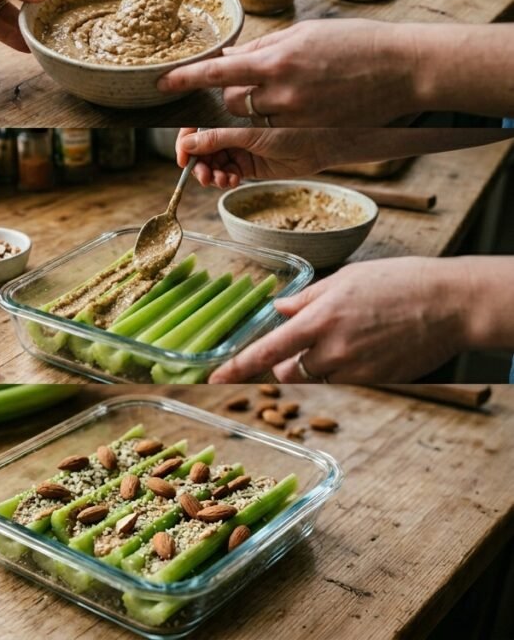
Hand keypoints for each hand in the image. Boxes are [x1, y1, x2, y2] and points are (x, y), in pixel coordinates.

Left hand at [159, 20, 421, 124]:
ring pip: (251, 122)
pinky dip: (272, 127)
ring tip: (285, 97)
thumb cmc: (357, 45)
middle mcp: (282, 92)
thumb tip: (230, 58)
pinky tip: (290, 114)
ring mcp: (297, 119)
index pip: (217, 72)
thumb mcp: (305, 34)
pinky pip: (274, 137)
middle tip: (255, 83)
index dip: (185, 78)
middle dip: (232, 94)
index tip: (163, 83)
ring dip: (254, 112)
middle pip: (230, 101)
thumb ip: (263, 48)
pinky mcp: (312, 138)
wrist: (405, 71)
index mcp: (278, 59)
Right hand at [175, 127, 332, 187]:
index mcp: (227, 110)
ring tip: (218, 180)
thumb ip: (218, 138)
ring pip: (212, 162)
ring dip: (210, 173)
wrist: (320, 144)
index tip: (182, 158)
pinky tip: (230, 180)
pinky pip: (226, 173)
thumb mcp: (250, 133)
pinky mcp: (247, 164)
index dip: (185, 141)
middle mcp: (229, 128)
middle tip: (201, 175)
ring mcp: (238, 146)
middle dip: (198, 161)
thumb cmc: (291, 125)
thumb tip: (187, 146)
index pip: (196, 124)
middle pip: (200, 146)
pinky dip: (224, 179)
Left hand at [210, 257, 471, 383]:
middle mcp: (332, 350)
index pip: (266, 351)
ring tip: (348, 334)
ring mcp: (354, 370)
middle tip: (308, 336)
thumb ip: (306, 298)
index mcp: (318, 320)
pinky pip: (344, 380)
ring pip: (316, 376)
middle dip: (286, 360)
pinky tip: (366, 343)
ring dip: (317, 363)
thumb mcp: (344, 279)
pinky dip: (344, 367)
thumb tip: (278, 308)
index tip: (214, 379)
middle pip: (287, 370)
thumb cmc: (397, 281)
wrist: (447, 303)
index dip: (236, 368)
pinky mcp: (375, 382)